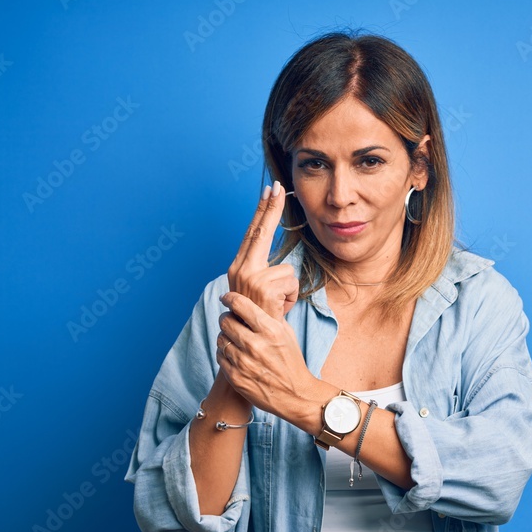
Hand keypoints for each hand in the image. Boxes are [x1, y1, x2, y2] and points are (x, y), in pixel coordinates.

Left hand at [216, 289, 320, 420]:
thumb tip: (252, 302)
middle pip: (226, 320)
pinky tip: (233, 353)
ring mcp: (244, 362)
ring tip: (233, 338)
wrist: (295, 395)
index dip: (229, 298)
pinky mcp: (236, 377)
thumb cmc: (291, 362)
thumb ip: (270, 318)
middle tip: (230, 320)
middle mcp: (255, 345)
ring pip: (220, 338)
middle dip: (226, 317)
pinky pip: (220, 356)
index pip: (240, 305)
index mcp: (270, 330)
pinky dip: (224, 352)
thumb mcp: (287, 334)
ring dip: (225, 336)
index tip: (226, 298)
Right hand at [226, 181, 299, 318]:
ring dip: (289, 290)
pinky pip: (291, 282)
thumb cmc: (262, 318)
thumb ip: (268, 272)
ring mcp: (249, 278)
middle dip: (271, 208)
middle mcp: (240, 269)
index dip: (263, 211)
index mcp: (240, 268)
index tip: (270, 191)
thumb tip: (280, 257)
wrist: (253, 344)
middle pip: (260, 232)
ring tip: (277, 305)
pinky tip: (279, 309)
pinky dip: (291, 298)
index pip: (253, 233)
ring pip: (286, 269)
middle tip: (278, 186)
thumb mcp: (264, 292)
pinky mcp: (262, 288)